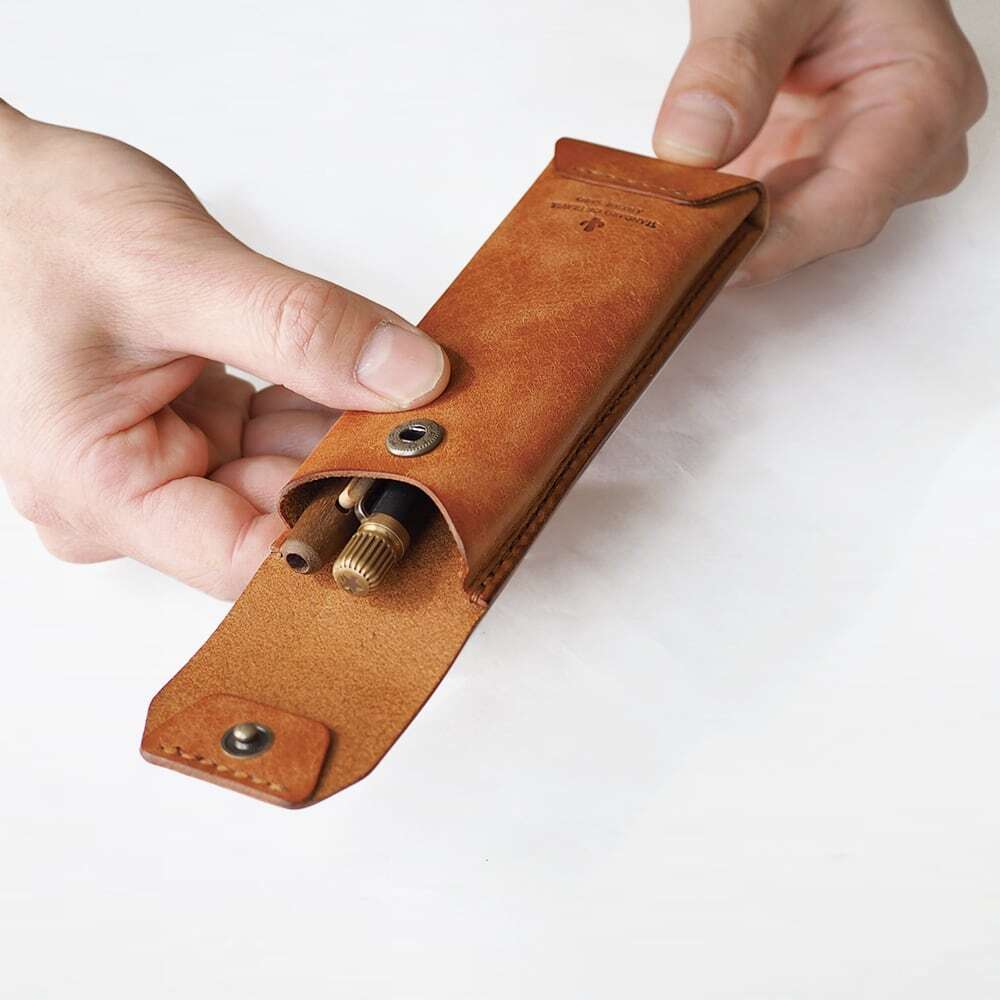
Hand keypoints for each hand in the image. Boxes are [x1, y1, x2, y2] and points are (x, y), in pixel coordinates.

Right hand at [0, 101, 448, 597]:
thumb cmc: (33, 227)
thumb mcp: (175, 271)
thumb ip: (299, 330)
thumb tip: (406, 379)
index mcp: (98, 488)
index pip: (248, 560)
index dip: (341, 534)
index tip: (422, 500)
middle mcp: (128, 495)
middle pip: (274, 518)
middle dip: (354, 472)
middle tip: (439, 433)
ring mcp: (159, 464)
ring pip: (283, 475)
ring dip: (343, 436)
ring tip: (410, 399)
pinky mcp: (186, 432)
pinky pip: (272, 439)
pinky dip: (319, 408)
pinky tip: (365, 383)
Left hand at [653, 0, 987, 284]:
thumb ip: (732, 62)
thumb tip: (692, 145)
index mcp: (922, 101)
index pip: (847, 209)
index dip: (769, 245)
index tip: (700, 257)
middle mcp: (900, 151)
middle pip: (812, 231)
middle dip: (731, 241)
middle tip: (657, 247)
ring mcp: (851, 166)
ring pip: (780, 235)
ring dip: (714, 233)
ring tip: (655, 231)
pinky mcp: (806, 172)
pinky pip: (758, 215)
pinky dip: (710, 215)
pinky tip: (668, 216)